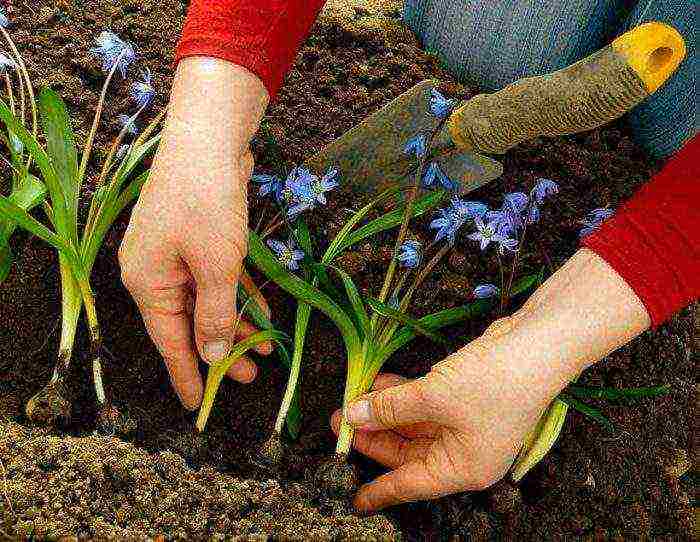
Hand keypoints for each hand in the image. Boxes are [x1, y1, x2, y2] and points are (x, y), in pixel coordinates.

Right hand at [119, 57, 269, 409]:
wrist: (208, 139)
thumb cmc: (208, 203)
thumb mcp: (217, 265)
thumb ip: (216, 315)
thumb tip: (214, 357)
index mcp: (149, 283)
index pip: (169, 342)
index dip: (187, 375)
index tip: (198, 406)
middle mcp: (155, 272)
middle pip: (189, 324)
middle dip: (221, 350)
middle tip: (250, 376)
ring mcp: (175, 254)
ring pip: (206, 302)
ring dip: (235, 323)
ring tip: (263, 350)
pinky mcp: (195, 240)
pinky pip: (215, 279)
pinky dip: (237, 295)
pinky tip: (262, 312)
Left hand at [332, 249, 650, 511]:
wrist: (537, 344)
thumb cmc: (491, 384)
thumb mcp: (433, 398)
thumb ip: (390, 409)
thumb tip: (354, 415)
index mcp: (462, 468)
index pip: (412, 484)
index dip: (381, 490)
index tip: (355, 498)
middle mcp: (465, 451)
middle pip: (409, 452)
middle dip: (375, 436)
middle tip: (342, 423)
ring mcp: (466, 423)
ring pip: (415, 425)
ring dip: (386, 412)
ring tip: (353, 399)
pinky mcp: (465, 397)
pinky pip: (425, 403)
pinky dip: (404, 395)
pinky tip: (379, 383)